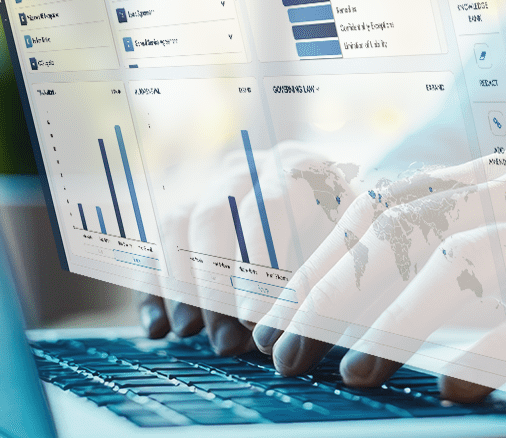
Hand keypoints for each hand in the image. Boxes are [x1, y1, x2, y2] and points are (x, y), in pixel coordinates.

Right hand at [142, 142, 357, 354]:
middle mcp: (249, 168)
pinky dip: (151, 287)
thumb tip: (290, 339)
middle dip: (214, 282)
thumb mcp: (354, 257)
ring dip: (179, 283)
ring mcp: (210, 188)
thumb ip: (327, 288)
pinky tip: (158, 329)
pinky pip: (152, 245)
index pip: (268, 204)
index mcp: (298, 165)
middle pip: (214, 214)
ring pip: (177, 225)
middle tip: (225, 338)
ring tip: (190, 332)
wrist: (340, 229)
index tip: (252, 315)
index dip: (257, 262)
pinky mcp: (183, 218)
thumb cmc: (353, 247)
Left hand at [245, 154, 505, 401]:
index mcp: (498, 176)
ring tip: (352, 368)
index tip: (274, 316)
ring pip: (465, 262)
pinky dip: (491, 350)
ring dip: (395, 319)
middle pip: (408, 230)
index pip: (385, 207)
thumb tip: (360, 293)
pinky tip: (456, 386)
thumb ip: (463, 247)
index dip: (320, 260)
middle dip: (334, 292)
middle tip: (288, 351)